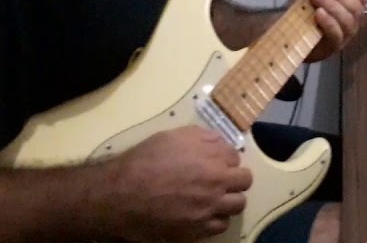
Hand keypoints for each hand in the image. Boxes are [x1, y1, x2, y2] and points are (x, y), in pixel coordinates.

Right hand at [104, 126, 251, 242]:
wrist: (122, 194)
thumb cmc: (144, 161)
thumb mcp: (173, 137)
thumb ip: (202, 137)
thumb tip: (219, 141)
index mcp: (212, 158)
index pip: (235, 156)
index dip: (225, 158)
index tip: (216, 161)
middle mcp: (216, 183)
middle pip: (244, 180)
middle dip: (235, 177)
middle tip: (220, 179)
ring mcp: (209, 208)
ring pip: (238, 204)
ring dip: (229, 199)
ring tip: (215, 197)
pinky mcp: (198, 229)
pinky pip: (221, 225)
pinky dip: (216, 219)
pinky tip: (204, 213)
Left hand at [302, 0, 366, 62]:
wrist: (284, 28)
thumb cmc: (302, 7)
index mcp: (350, 4)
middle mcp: (352, 20)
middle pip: (357, 6)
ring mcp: (344, 35)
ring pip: (348, 19)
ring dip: (332, 5)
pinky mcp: (333, 47)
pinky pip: (337, 34)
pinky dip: (329, 21)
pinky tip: (318, 13)